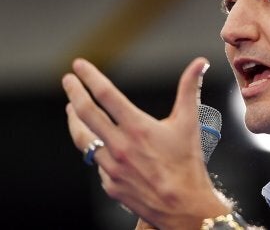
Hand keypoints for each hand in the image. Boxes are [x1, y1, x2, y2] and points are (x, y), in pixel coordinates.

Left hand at [62, 57, 231, 229]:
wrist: (183, 206)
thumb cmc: (188, 164)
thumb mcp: (190, 122)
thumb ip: (189, 88)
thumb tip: (199, 64)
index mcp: (137, 127)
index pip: (105, 94)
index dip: (90, 77)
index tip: (79, 66)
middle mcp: (119, 146)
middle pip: (86, 114)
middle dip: (74, 93)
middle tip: (68, 80)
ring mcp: (111, 167)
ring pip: (84, 139)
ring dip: (76, 121)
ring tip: (72, 110)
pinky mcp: (110, 184)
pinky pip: (97, 163)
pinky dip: (97, 150)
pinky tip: (100, 145)